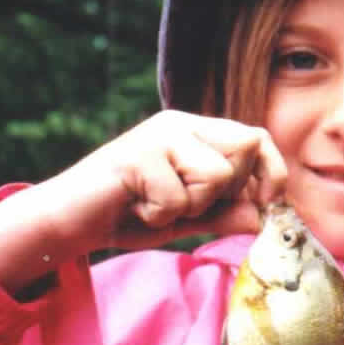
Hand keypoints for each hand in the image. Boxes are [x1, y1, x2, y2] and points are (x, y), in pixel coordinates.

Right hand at [58, 110, 286, 249]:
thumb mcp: (189, 217)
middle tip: (185, 204)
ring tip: (155, 204)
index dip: (272, 171)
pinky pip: (177, 197)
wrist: (71, 220)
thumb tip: (265, 216)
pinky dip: (159, 215)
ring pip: (217, 174)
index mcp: (198, 134)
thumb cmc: (131, 214)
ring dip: (191, 206)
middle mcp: (181, 124)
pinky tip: (135, 206)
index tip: (266, 204)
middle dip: (226, 193)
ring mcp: (159, 134)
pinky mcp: (137, 154)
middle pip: (245, 150)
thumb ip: (226, 213)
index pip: (257, 138)